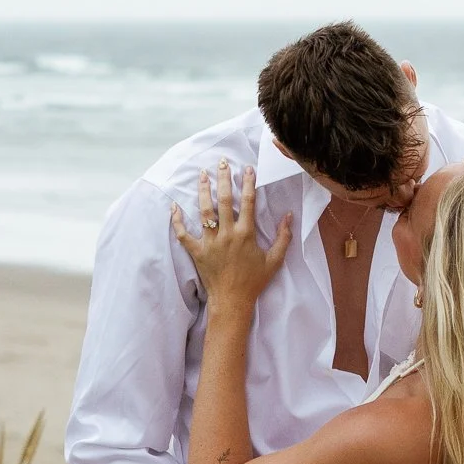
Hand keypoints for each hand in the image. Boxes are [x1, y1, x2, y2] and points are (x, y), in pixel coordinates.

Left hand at [171, 162, 292, 310]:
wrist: (232, 301)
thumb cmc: (254, 281)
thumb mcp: (275, 260)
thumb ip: (283, 237)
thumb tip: (289, 215)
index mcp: (246, 234)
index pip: (248, 202)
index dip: (248, 183)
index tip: (247, 168)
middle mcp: (227, 235)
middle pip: (224, 201)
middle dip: (223, 179)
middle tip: (221, 162)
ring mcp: (210, 243)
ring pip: (204, 212)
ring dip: (202, 191)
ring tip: (201, 174)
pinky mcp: (196, 252)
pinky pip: (183, 234)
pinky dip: (177, 221)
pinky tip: (174, 206)